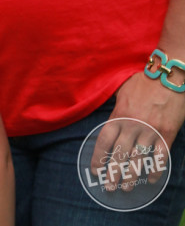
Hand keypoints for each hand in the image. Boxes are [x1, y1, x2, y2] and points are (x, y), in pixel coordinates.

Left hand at [90, 72, 184, 188]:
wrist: (169, 77)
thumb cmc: (143, 83)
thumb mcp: (121, 93)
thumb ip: (115, 109)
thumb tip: (109, 119)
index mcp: (118, 116)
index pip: (104, 141)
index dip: (98, 158)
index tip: (95, 171)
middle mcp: (132, 126)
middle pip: (119, 154)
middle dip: (113, 173)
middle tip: (109, 188)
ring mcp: (150, 130)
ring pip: (139, 158)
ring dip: (132, 175)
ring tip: (126, 188)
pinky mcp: (167, 133)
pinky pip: (161, 155)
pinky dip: (156, 169)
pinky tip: (151, 180)